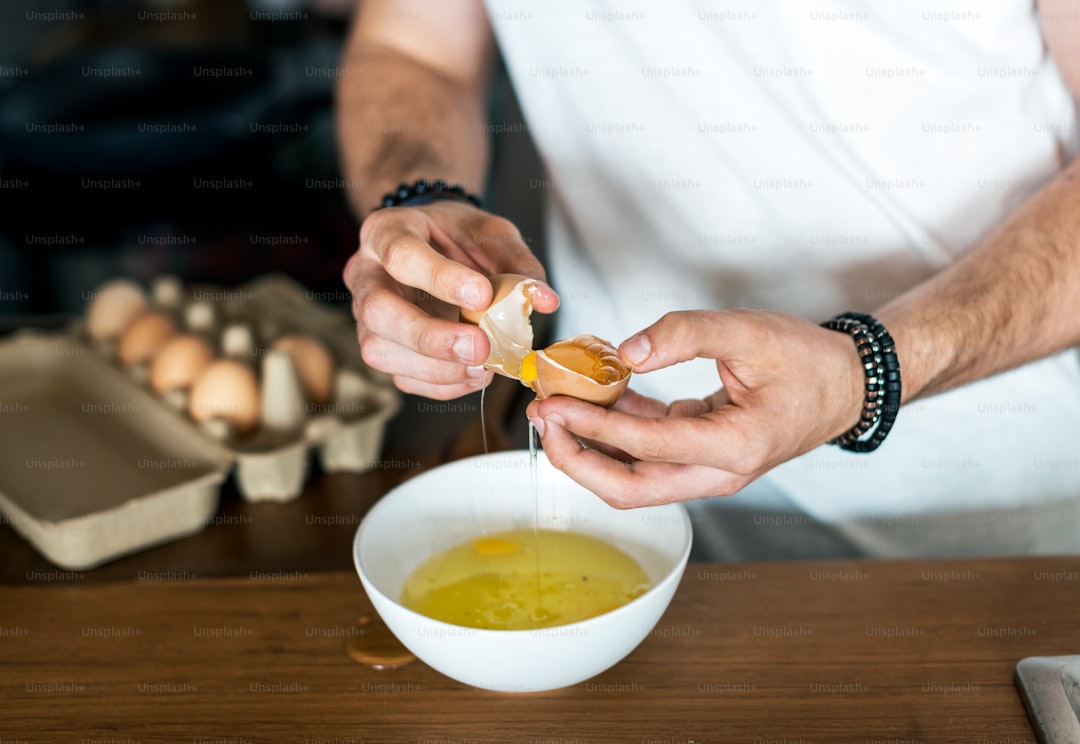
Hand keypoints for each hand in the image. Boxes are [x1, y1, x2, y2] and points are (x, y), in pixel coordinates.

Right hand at [342, 200, 558, 398]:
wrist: (436, 245)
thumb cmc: (458, 236)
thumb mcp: (492, 233)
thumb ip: (517, 263)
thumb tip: (545, 300)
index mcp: (387, 232)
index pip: (401, 255)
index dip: (440, 279)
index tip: (483, 296)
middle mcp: (366, 274)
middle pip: (378, 311)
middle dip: (430, 337)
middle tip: (480, 348)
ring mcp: (368, 316)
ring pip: (380, 351)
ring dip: (436, 368)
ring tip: (482, 366)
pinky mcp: (383, 347)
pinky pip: (401, 377)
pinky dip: (442, 384)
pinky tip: (473, 375)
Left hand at [525, 309, 865, 506]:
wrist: (846, 385)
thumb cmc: (807, 361)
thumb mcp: (749, 331)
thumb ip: (685, 334)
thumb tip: (625, 353)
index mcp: (734, 447)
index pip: (647, 446)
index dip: (595, 427)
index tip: (554, 405)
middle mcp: (718, 472)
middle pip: (630, 488)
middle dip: (578, 460)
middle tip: (544, 419)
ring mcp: (708, 471)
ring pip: (634, 479)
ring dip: (591, 449)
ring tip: (556, 409)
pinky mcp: (701, 457)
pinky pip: (647, 454)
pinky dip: (617, 430)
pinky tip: (596, 396)